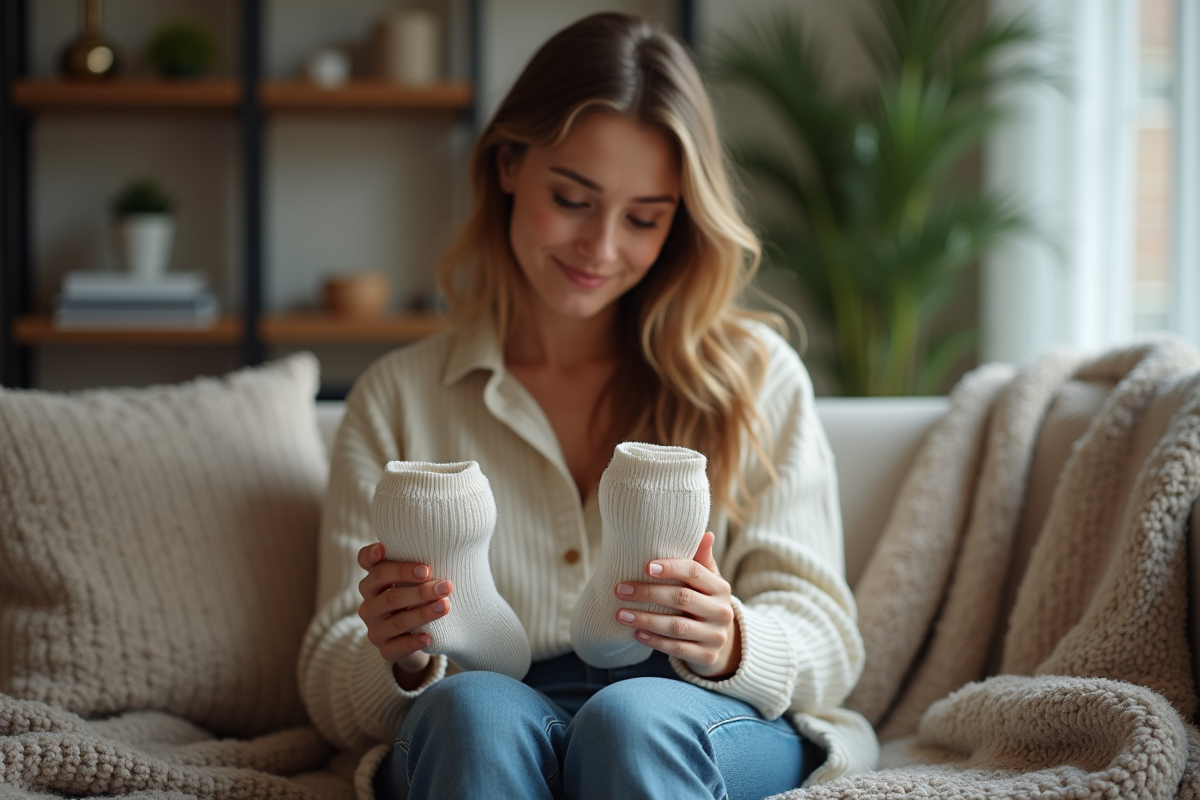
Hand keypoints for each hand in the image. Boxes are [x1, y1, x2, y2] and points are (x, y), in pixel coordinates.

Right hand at [357, 542, 452, 688]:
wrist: (416, 638)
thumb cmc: (418, 599)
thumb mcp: (416, 581)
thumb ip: (422, 566)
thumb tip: (450, 544)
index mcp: (374, 580)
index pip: (365, 562)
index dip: (372, 555)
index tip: (385, 549)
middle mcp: (369, 603)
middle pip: (389, 593)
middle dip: (419, 589)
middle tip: (445, 585)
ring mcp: (375, 628)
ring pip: (397, 620)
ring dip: (423, 613)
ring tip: (446, 606)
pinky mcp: (384, 650)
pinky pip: (397, 647)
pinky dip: (414, 641)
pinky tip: (430, 637)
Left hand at [613, 531, 741, 678]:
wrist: (719, 640)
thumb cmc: (704, 602)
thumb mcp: (706, 580)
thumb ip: (701, 559)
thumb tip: (704, 533)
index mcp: (721, 588)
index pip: (695, 572)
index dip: (670, 568)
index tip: (644, 566)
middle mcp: (721, 611)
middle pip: (682, 598)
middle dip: (648, 593)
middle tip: (620, 589)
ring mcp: (715, 636)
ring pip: (676, 626)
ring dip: (645, 619)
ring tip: (621, 614)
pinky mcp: (707, 656)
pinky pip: (677, 648)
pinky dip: (655, 641)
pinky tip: (637, 633)